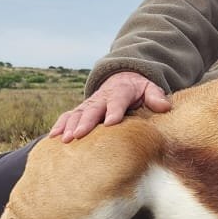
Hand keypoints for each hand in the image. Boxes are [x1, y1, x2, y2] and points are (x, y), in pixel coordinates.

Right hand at [48, 71, 172, 142]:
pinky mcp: (81, 111)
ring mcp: (89, 104)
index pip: (118, 101)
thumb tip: (165, 106)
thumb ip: (156, 96)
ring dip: (70, 125)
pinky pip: (68, 117)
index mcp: (121, 92)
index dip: (114, 111)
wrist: (122, 79)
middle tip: (80, 134)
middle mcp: (102, 98)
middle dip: (86, 121)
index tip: (111, 123)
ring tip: (64, 139)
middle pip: (93, 109)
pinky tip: (53, 138)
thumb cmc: (138, 89)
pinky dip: (60, 125)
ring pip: (77, 113)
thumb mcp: (150, 88)